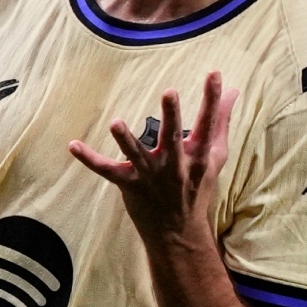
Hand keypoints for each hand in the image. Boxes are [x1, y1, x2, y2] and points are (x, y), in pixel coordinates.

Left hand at [70, 71, 238, 243]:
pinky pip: (107, 170)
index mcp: (198, 157)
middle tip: (169, 92)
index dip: (212, 99)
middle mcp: (175, 166)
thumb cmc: (196, 188)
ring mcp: (150, 176)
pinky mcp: (129, 185)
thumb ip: (221, 121)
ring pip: (136, 154)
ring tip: (116, 123)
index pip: (208, 124)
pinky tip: (72, 145)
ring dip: (126, 139)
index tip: (214, 74)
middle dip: (171, 116)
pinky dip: (89, 159)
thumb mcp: (214, 157)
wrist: (178, 232)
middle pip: (173, 137)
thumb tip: (234, 90)